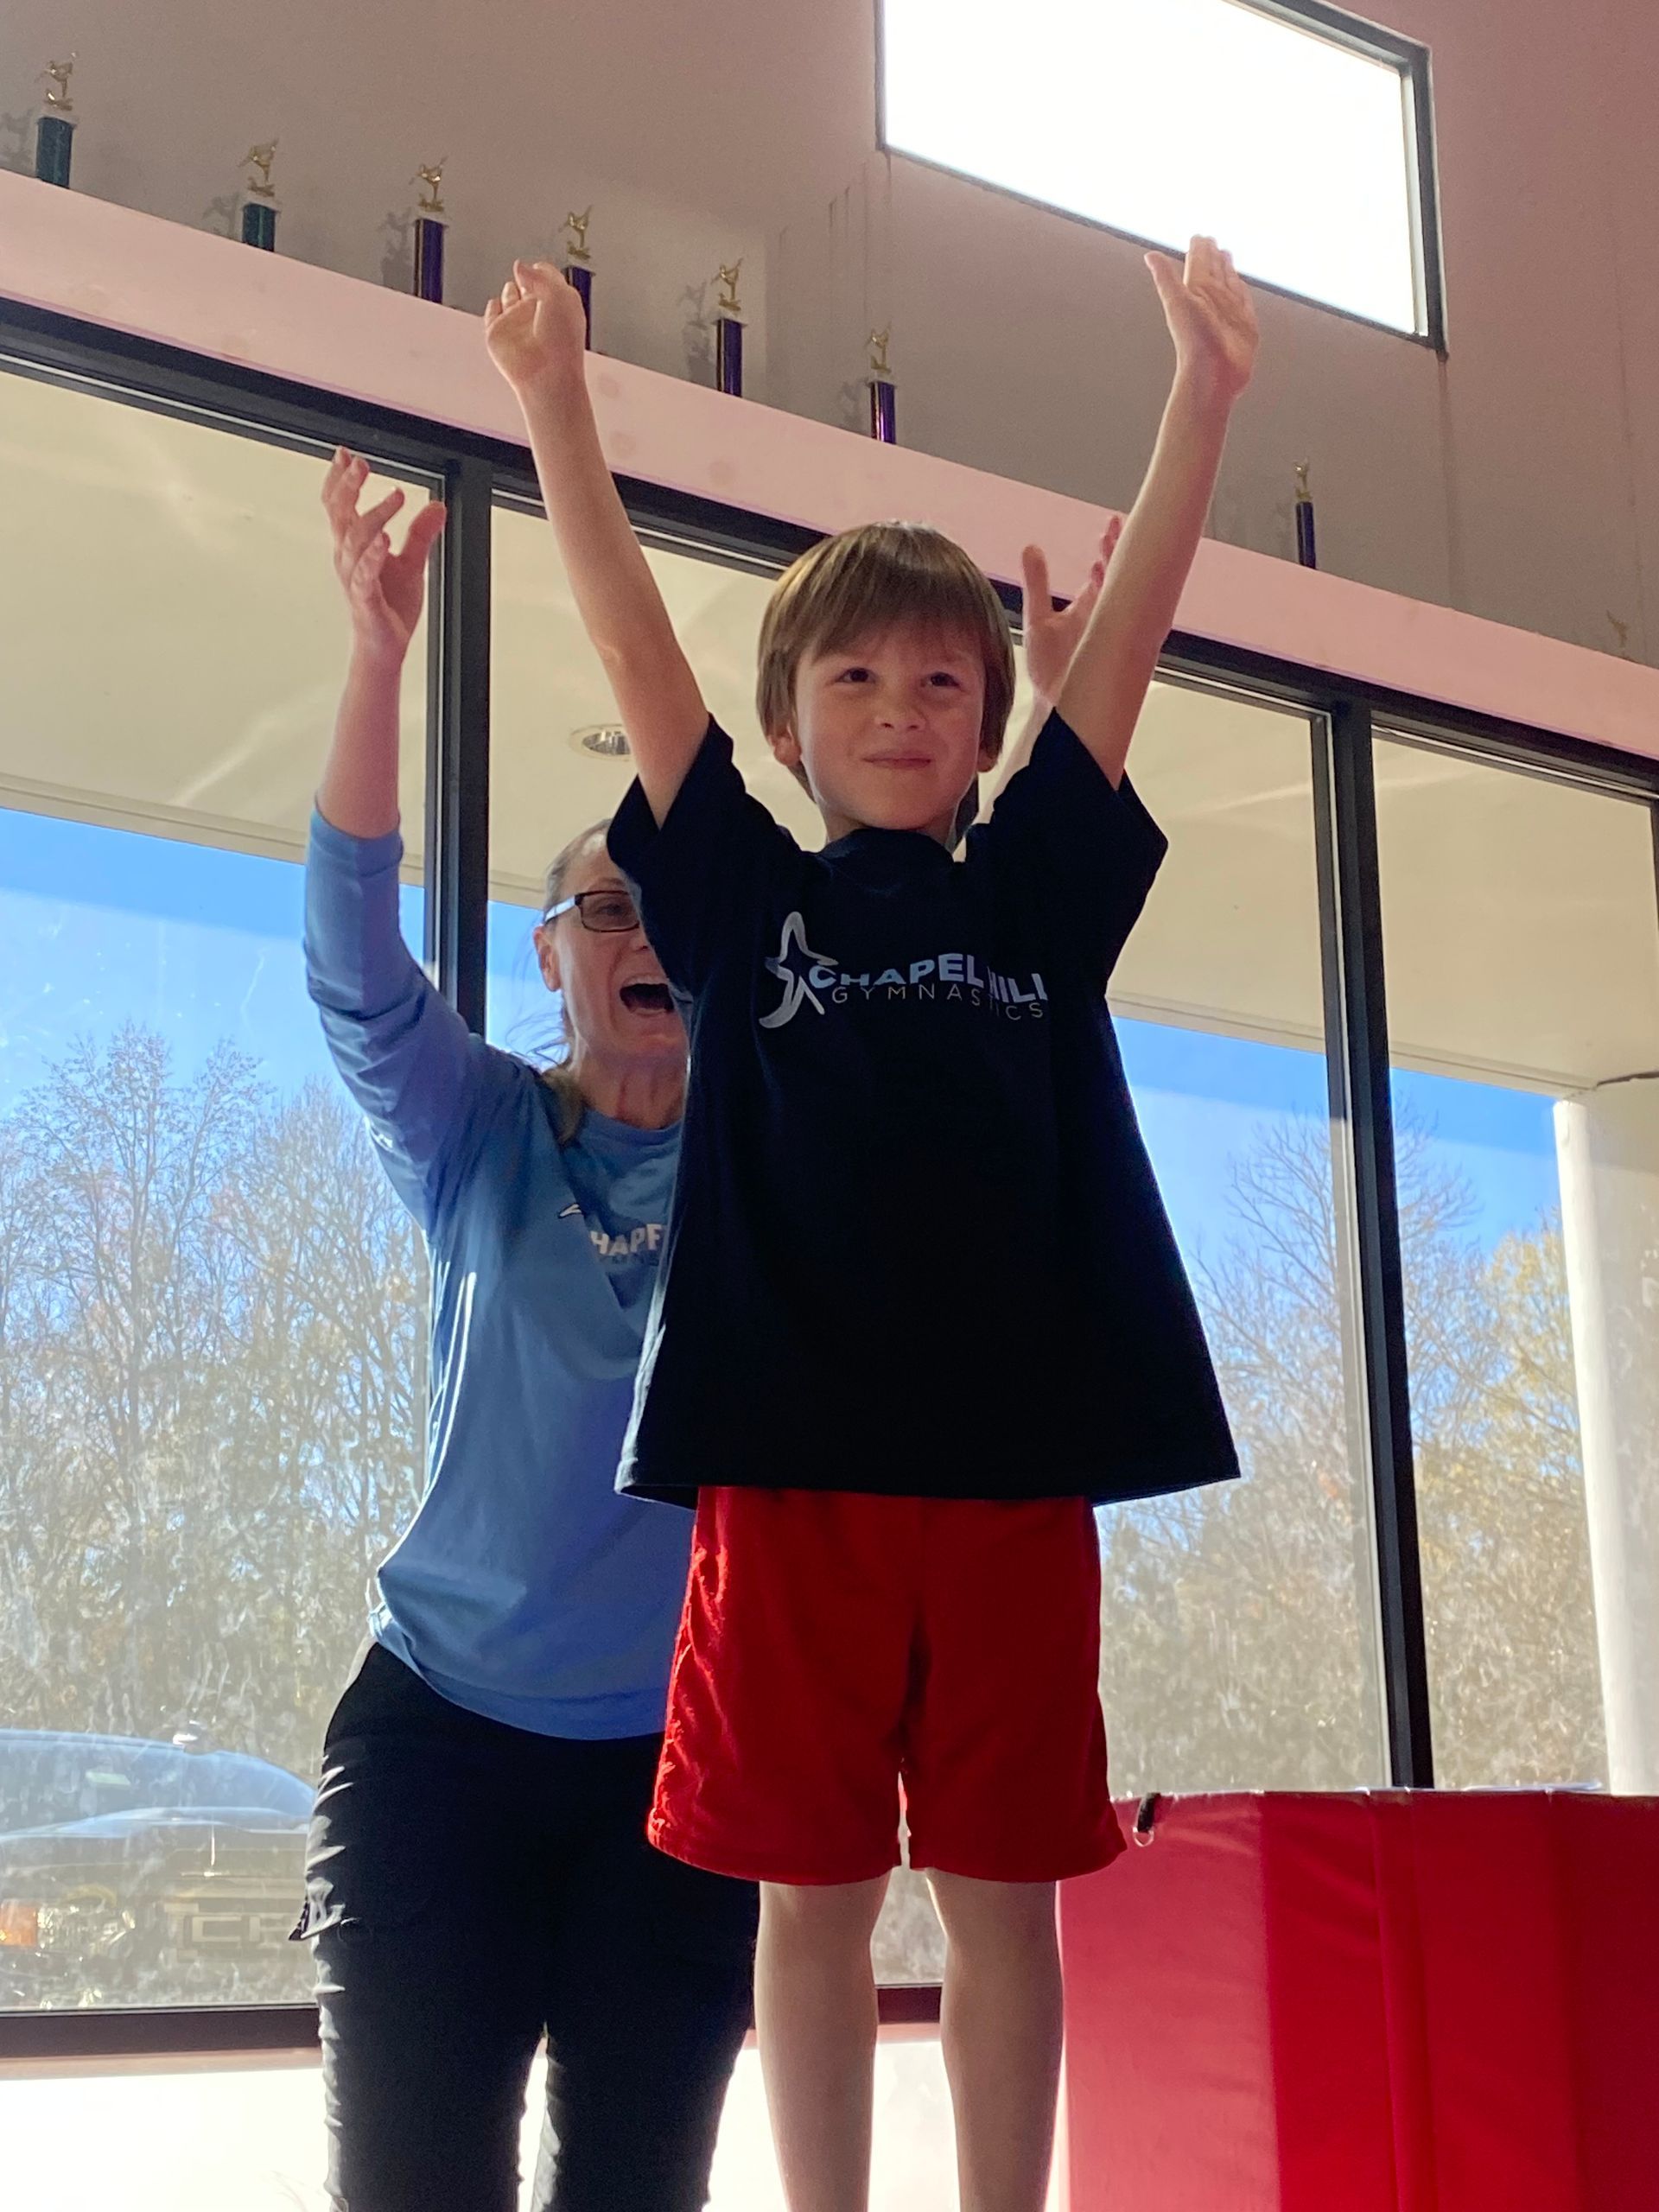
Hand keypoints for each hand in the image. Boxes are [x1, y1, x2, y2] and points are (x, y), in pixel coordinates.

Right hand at [322, 449, 445, 664]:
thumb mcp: (412, 564)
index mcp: (353, 546)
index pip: (338, 505)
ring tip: (395, 497)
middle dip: (348, 487)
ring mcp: (354, 578)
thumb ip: (421, 534)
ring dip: (374, 516)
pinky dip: (374, 555)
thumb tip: (438, 506)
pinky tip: (384, 539)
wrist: (385, 646)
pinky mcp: (365, 599)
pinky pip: (365, 574)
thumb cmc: (390, 605)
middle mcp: (347, 558)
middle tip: (361, 464)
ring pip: (355, 540)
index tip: (345, 454)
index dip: (339, 479)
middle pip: (340, 515)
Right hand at [484, 258, 589, 395]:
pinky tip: (496, 303)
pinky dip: (493, 307)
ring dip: (510, 290)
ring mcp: (517, 322)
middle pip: (528, 287)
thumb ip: (539, 276)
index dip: (542, 271)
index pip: (548, 278)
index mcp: (557, 303)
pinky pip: (492, 313)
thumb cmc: (561, 341)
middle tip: (524, 272)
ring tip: (512, 286)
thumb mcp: (559, 295)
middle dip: (526, 278)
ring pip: (510, 298)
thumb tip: (520, 266)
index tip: (538, 266)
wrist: (545, 374)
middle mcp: (536, 311)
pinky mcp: (497, 332)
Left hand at [1020, 521, 1120, 703]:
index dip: (1108, 547)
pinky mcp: (1118, 644)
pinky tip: (1128, 582)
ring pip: (1127, 591)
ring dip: (1123, 569)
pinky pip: (1132, 617)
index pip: (1104, 569)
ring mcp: (1114, 629)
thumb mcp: (1037, 617)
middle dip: (1121, 551)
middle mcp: (1106, 614)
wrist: (1054, 705)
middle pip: (1120, 575)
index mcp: (1090, 605)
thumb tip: (1031, 547)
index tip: (1109, 525)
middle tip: (1119, 527)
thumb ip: (1037, 583)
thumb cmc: (1048, 669)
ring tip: (1121, 546)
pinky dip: (1133, 599)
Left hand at [1146, 236, 1258, 402]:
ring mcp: (1228, 311)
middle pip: (1213, 270)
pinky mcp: (1244, 324)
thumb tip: (1150, 256)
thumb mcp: (1178, 303)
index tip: (1199, 236)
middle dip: (1212, 255)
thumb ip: (1166, 278)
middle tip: (1212, 240)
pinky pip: (1243, 300)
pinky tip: (1239, 282)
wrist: (1212, 374)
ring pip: (1228, 282)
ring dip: (1226, 268)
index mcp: (1196, 291)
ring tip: (1226, 253)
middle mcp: (1212, 299)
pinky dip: (1241, 289)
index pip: (1198, 263)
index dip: (1199, 249)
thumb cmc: (1194, 342)